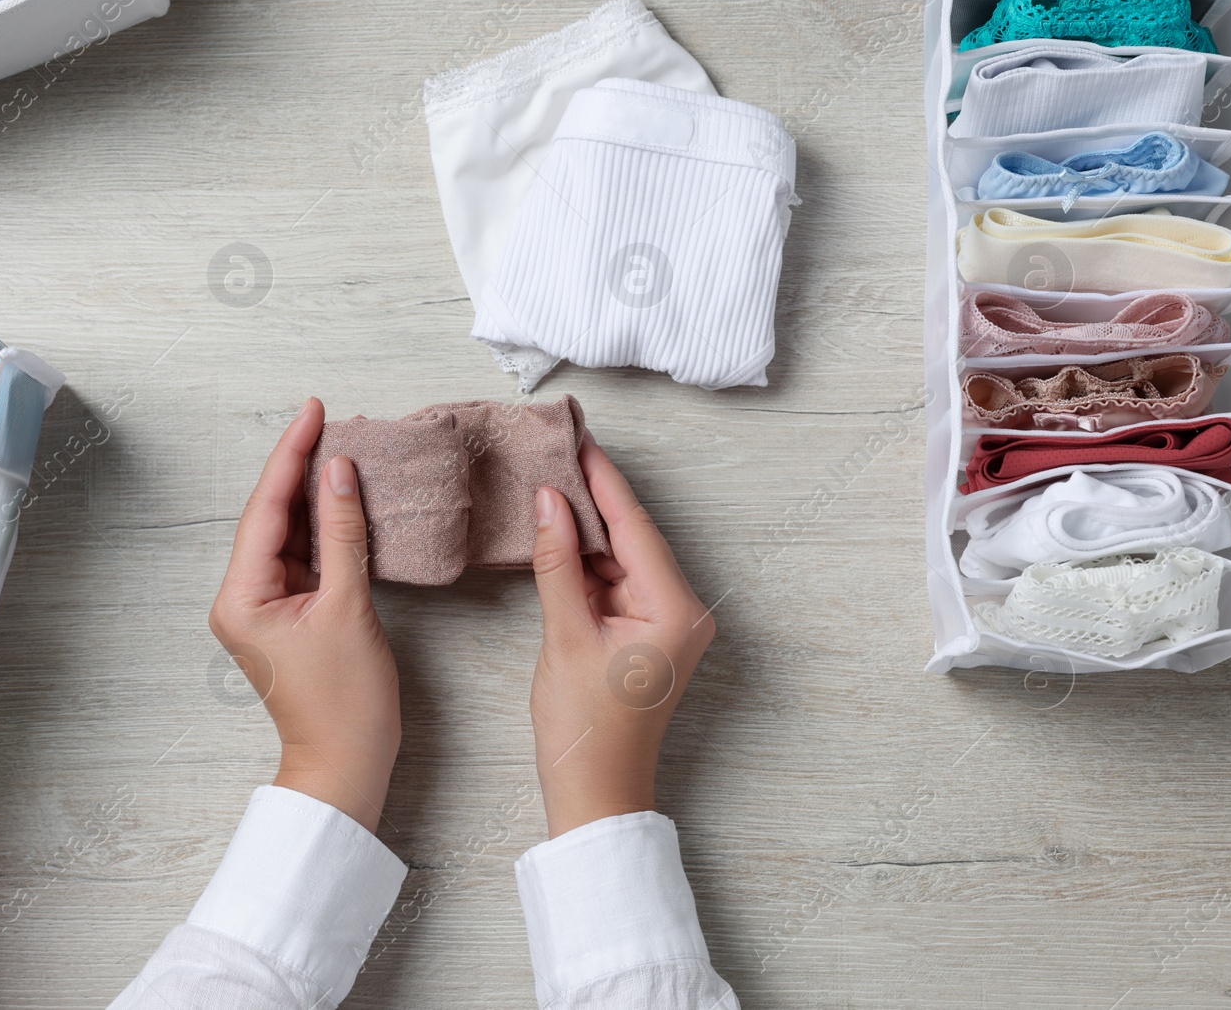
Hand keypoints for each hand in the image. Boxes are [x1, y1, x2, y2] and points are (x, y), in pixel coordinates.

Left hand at [208, 398, 399, 832]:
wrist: (346, 764)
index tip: (312, 413)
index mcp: (241, 596)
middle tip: (325, 419)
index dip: (291, 457)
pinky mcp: (286, 614)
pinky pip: (302, 557)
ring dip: (313, 495)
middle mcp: (241, 597)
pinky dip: (323, 529)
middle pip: (271, 516)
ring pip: (287, 534)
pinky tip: (342, 500)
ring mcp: (263, 606)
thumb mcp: (349, 608)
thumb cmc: (346, 703)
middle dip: (299, 468)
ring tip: (337, 448)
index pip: (267, 509)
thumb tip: (340, 474)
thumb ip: (344, 535)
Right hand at [529, 435, 714, 837]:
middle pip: (632, 536)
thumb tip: (549, 499)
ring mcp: (664, 621)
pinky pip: (614, 581)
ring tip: (549, 478)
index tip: (579, 438)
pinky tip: (556, 530)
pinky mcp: (644, 632)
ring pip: (621, 556)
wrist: (595, 793)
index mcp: (676, 609)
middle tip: (559, 447)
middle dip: (593, 496)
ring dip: (585, 526)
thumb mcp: (564, 636)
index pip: (635, 526)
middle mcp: (681, 609)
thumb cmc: (586, 730)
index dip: (603, 480)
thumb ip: (557, 563)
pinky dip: (585, 560)